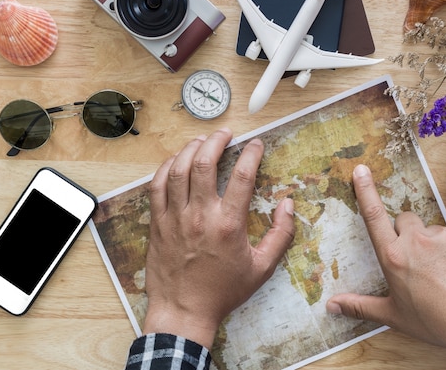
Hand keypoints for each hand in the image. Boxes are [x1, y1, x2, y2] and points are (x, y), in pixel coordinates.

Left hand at [143, 128, 295, 348]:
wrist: (184, 312)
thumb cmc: (223, 291)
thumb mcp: (262, 268)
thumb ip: (281, 235)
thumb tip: (288, 205)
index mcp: (228, 224)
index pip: (242, 176)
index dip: (251, 153)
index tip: (256, 144)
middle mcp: (200, 215)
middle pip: (204, 163)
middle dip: (216, 141)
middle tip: (226, 134)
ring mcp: (175, 218)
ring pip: (178, 170)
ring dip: (190, 149)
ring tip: (202, 140)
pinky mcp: (158, 224)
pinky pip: (157, 187)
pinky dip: (166, 168)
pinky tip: (175, 161)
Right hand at [327, 164, 445, 369]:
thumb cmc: (437, 322)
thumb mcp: (394, 315)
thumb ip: (360, 306)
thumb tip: (332, 305)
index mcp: (394, 257)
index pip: (374, 216)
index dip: (365, 191)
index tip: (360, 171)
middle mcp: (416, 241)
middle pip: (403, 220)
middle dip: (404, 232)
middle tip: (413, 260)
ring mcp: (443, 236)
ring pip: (429, 230)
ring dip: (430, 243)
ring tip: (441, 273)